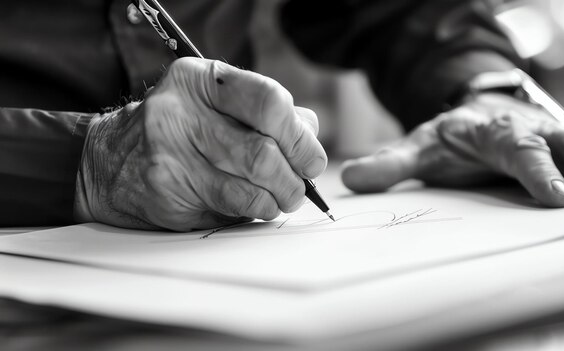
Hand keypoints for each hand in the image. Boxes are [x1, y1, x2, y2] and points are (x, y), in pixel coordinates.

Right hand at [74, 57, 326, 230]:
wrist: (111, 159)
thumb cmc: (179, 128)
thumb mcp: (216, 101)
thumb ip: (266, 113)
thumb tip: (310, 137)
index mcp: (201, 80)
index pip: (269, 102)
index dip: (300, 136)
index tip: (311, 158)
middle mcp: (181, 114)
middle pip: (263, 152)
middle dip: (294, 178)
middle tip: (300, 188)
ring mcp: (170, 157)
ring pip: (250, 187)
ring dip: (279, 200)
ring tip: (281, 198)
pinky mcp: (167, 194)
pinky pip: (231, 209)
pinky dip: (255, 211)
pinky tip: (254, 206)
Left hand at [342, 93, 563, 206]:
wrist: (477, 109)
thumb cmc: (454, 135)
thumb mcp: (420, 145)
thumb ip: (390, 164)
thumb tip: (352, 179)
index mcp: (493, 133)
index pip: (517, 151)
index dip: (536, 171)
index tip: (554, 196)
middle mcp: (529, 131)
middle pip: (561, 146)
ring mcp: (552, 135)